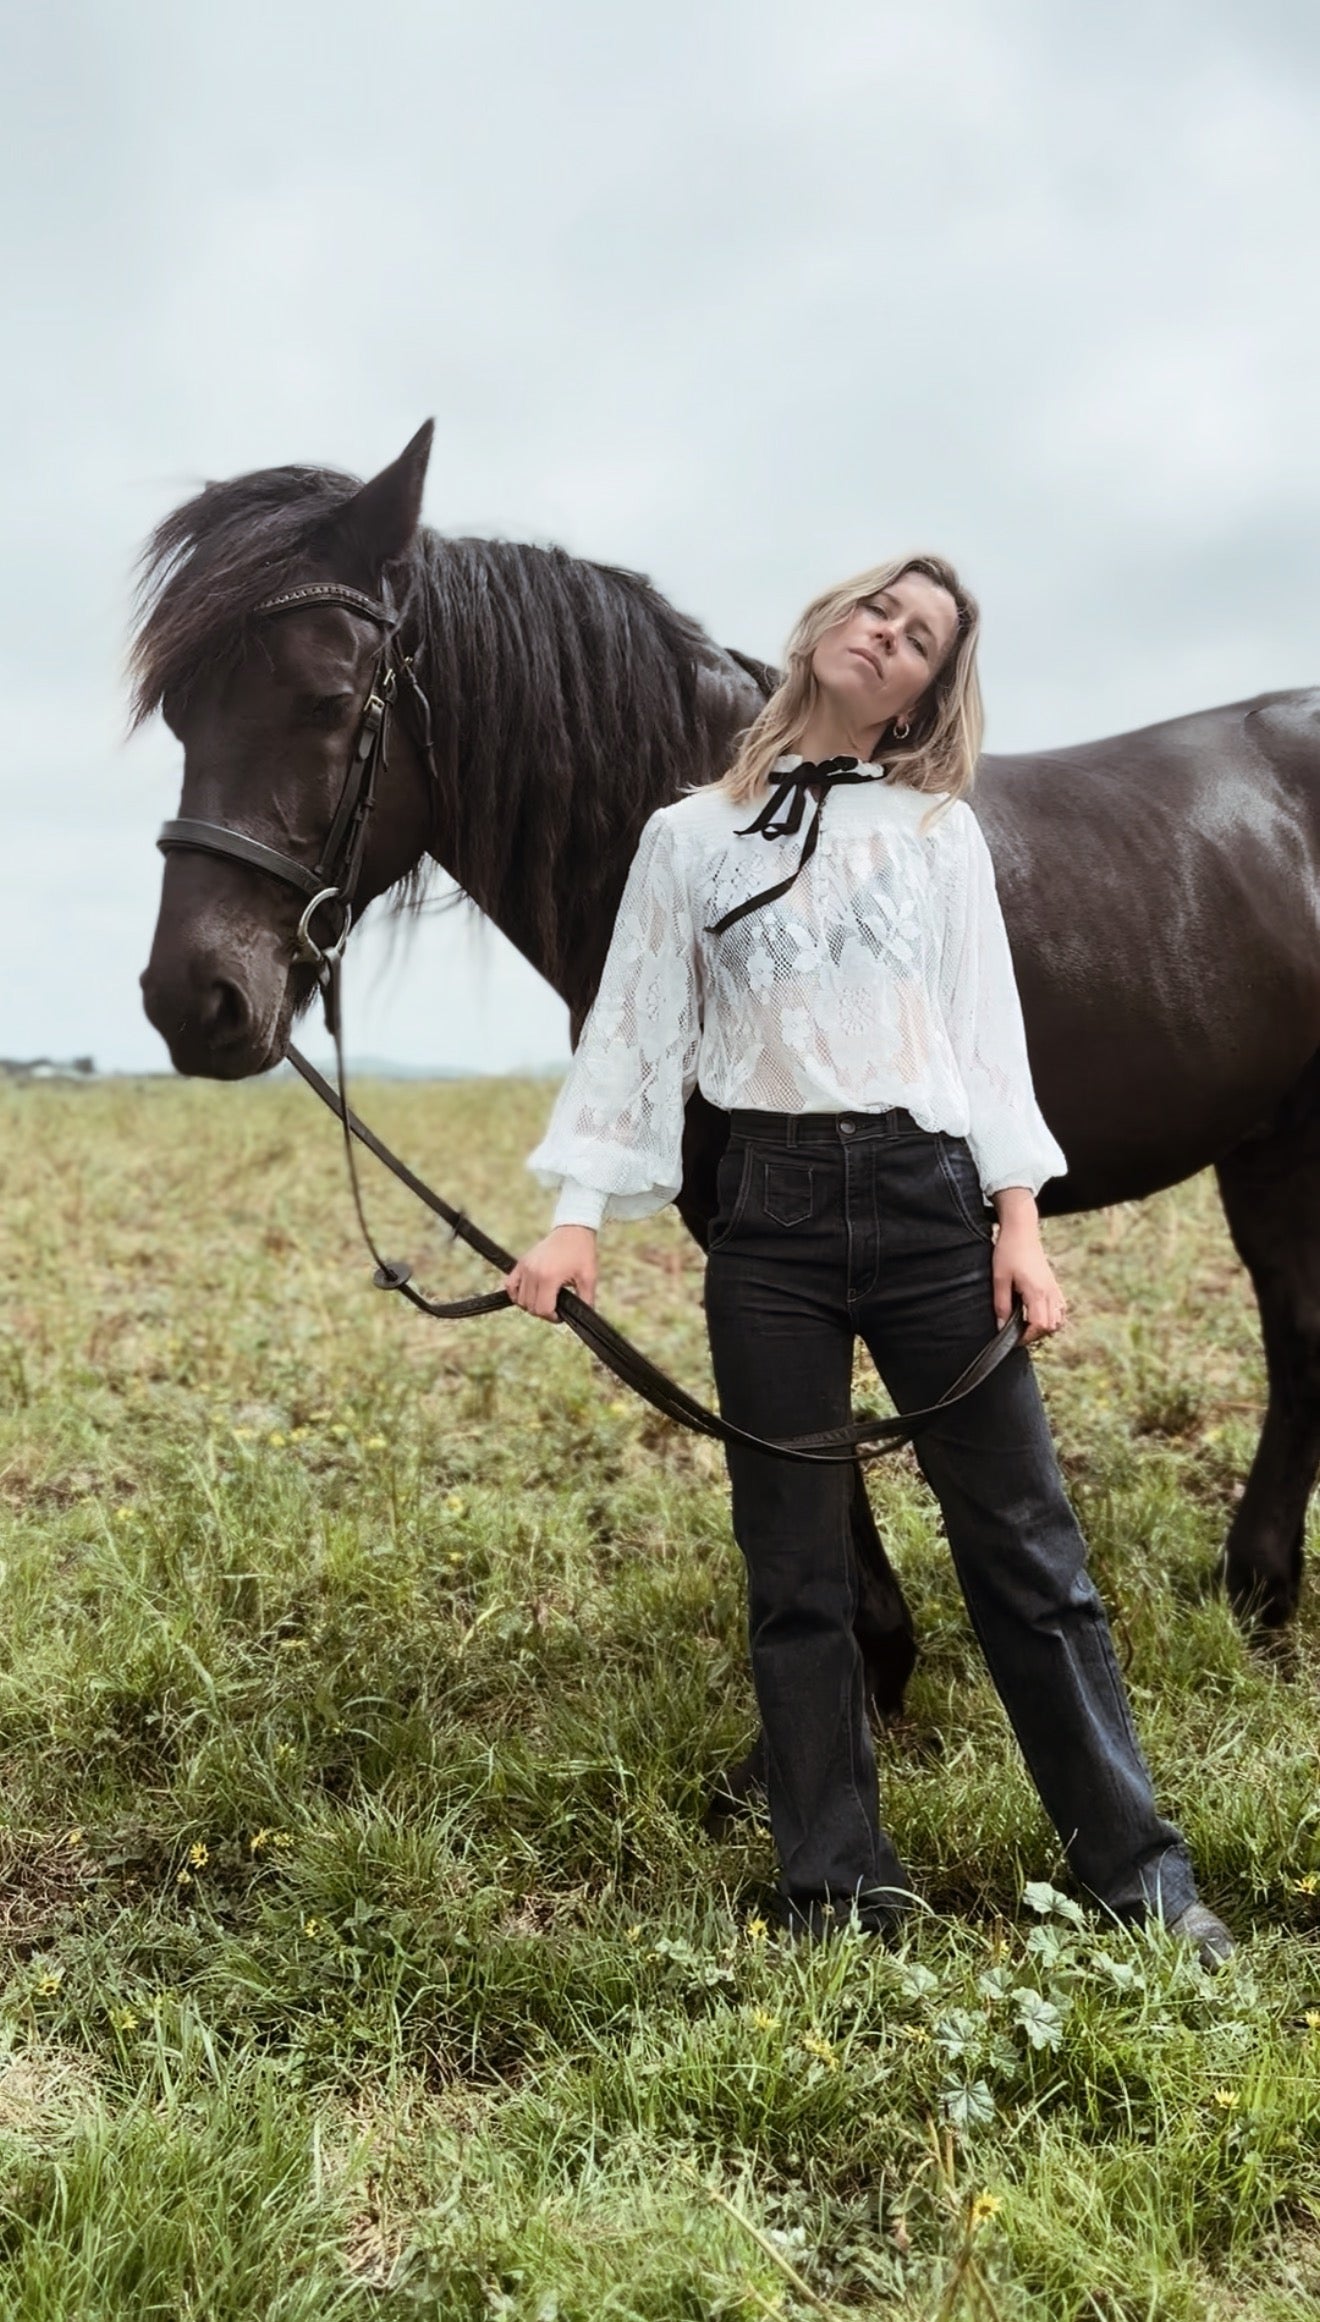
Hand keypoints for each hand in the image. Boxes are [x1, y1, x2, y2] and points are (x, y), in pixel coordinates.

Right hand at [505, 1225, 597, 1320]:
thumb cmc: (582, 1252)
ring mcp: (525, 1267)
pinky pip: (510, 1285)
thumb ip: (586, 1300)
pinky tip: (529, 1294)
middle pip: (530, 1307)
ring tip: (545, 1299)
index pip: (542, 1309)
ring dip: (532, 1304)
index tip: (561, 1314)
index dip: (553, 1317)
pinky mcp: (521, 1263)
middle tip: (556, 1307)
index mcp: (549, 1277)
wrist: (572, 1230)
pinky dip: (516, 1294)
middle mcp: (533, 1273)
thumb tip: (583, 1318)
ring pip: (520, 1299)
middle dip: (544, 1312)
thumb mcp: (589, 1277)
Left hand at [992, 1189, 1066, 1345]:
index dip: (1027, 1337)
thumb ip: (1000, 1305)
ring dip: (1044, 1326)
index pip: (1040, 1325)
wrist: (1022, 1230)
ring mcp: (1054, 1288)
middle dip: (1035, 1334)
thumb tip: (1000, 1327)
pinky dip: (1052, 1316)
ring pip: (1058, 1319)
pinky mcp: (1054, 1284)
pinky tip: (1036, 1313)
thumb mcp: (999, 1278)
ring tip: (1026, 1324)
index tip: (1012, 1339)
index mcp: (1037, 1291)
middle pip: (1051, 1326)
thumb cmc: (1008, 1251)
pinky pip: (1060, 1308)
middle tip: (1017, 1333)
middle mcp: (1050, 1292)